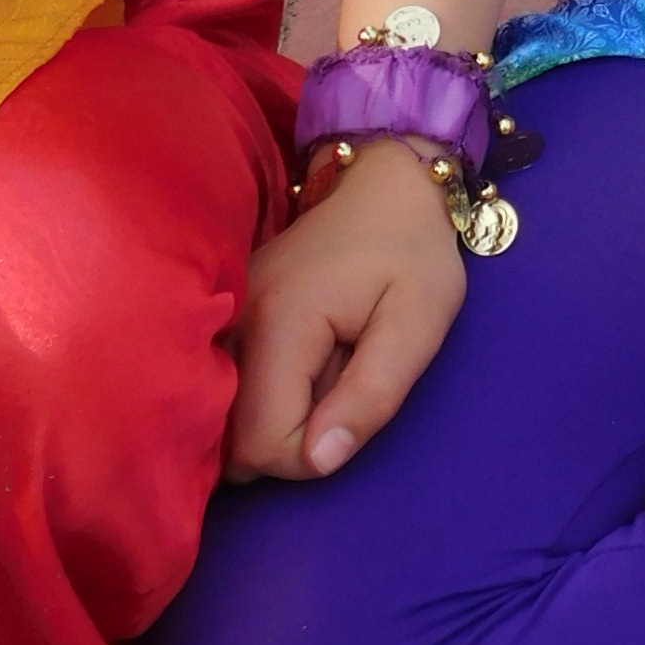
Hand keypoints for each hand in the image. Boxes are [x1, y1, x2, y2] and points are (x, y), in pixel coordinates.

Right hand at [227, 137, 465, 480]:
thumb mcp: (420, 321)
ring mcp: (225, 318)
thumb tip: (319, 461)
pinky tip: (305, 362)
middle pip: (232, 441)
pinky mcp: (228, 317)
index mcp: (280, 323)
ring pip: (225, 419)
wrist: (385, 183)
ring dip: (277, 415)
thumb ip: (373, 395)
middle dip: (291, 435)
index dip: (311, 453)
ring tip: (326, 368)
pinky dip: (263, 394)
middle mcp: (234, 322)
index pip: (262, 444)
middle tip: (341, 379)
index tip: (354, 410)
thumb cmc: (412, 252)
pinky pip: (228, 388)